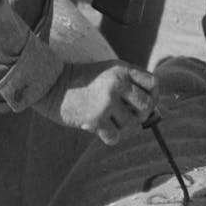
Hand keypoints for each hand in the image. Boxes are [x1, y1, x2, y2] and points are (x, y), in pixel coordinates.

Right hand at [34, 60, 156, 145]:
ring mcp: (107, 101)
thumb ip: (129, 83)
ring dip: (119, 125)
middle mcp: (117, 83)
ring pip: (130, 124)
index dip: (153, 95)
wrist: (51, 84)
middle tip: (126, 114)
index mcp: (122, 69)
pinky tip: (97, 126)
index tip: (141, 102)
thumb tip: (153, 110)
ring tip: (104, 116)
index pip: (154, 83)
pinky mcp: (96, 118)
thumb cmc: (82, 80)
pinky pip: (115, 136)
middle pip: (148, 105)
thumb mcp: (108, 71)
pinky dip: (108, 136)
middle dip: (141, 114)